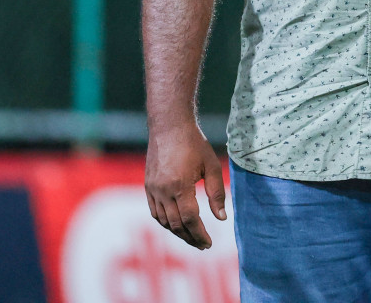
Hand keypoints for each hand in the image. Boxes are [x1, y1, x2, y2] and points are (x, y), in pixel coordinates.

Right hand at [145, 121, 227, 248]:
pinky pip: (155, 212)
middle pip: (176, 224)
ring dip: (178, 233)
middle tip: (203, 245)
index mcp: (180, 186)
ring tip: (192, 238)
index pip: (190, 219)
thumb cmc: (194, 144)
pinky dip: (166, 222)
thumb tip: (222, 218)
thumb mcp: (212, 166)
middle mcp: (163, 190)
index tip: (209, 243)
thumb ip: (217, 193)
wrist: (169, 126)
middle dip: (190, 238)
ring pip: (164, 221)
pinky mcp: (148, 186)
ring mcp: (153, 189)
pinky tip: (177, 225)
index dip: (200, 234)